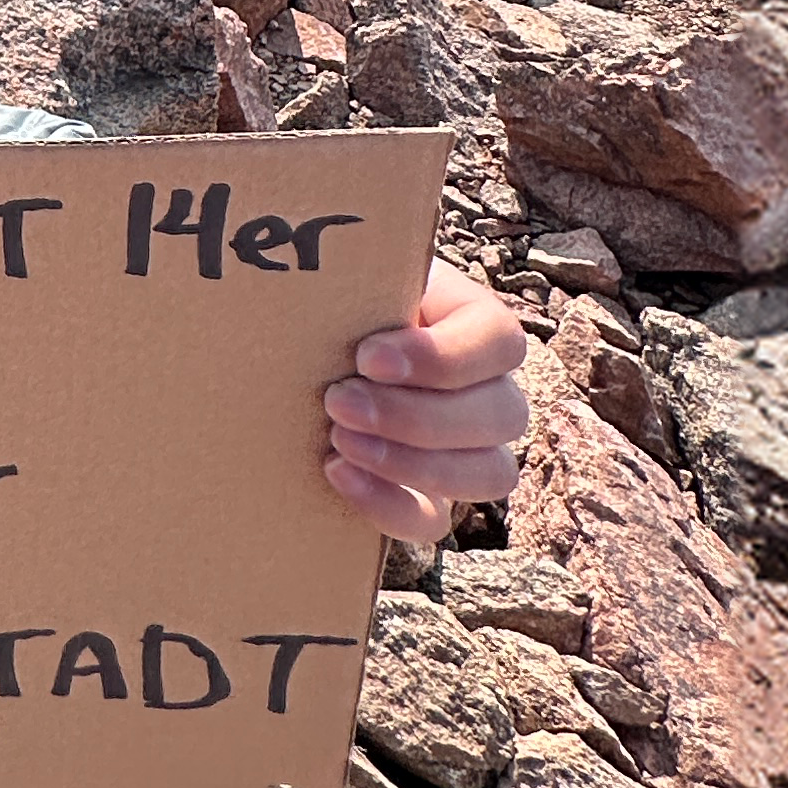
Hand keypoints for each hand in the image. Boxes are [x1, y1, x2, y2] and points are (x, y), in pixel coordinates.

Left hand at [326, 259, 532, 546]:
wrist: (284, 354)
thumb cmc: (322, 303)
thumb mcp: (344, 278)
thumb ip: (356, 275)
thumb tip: (324, 266)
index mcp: (473, 323)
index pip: (501, 342)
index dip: (443, 357)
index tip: (367, 357)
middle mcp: (487, 389)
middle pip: (503, 415)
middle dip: (415, 415)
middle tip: (337, 401)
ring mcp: (468, 450)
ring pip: (489, 473)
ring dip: (413, 462)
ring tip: (338, 440)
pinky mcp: (428, 497)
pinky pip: (434, 520)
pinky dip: (388, 504)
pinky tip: (336, 473)